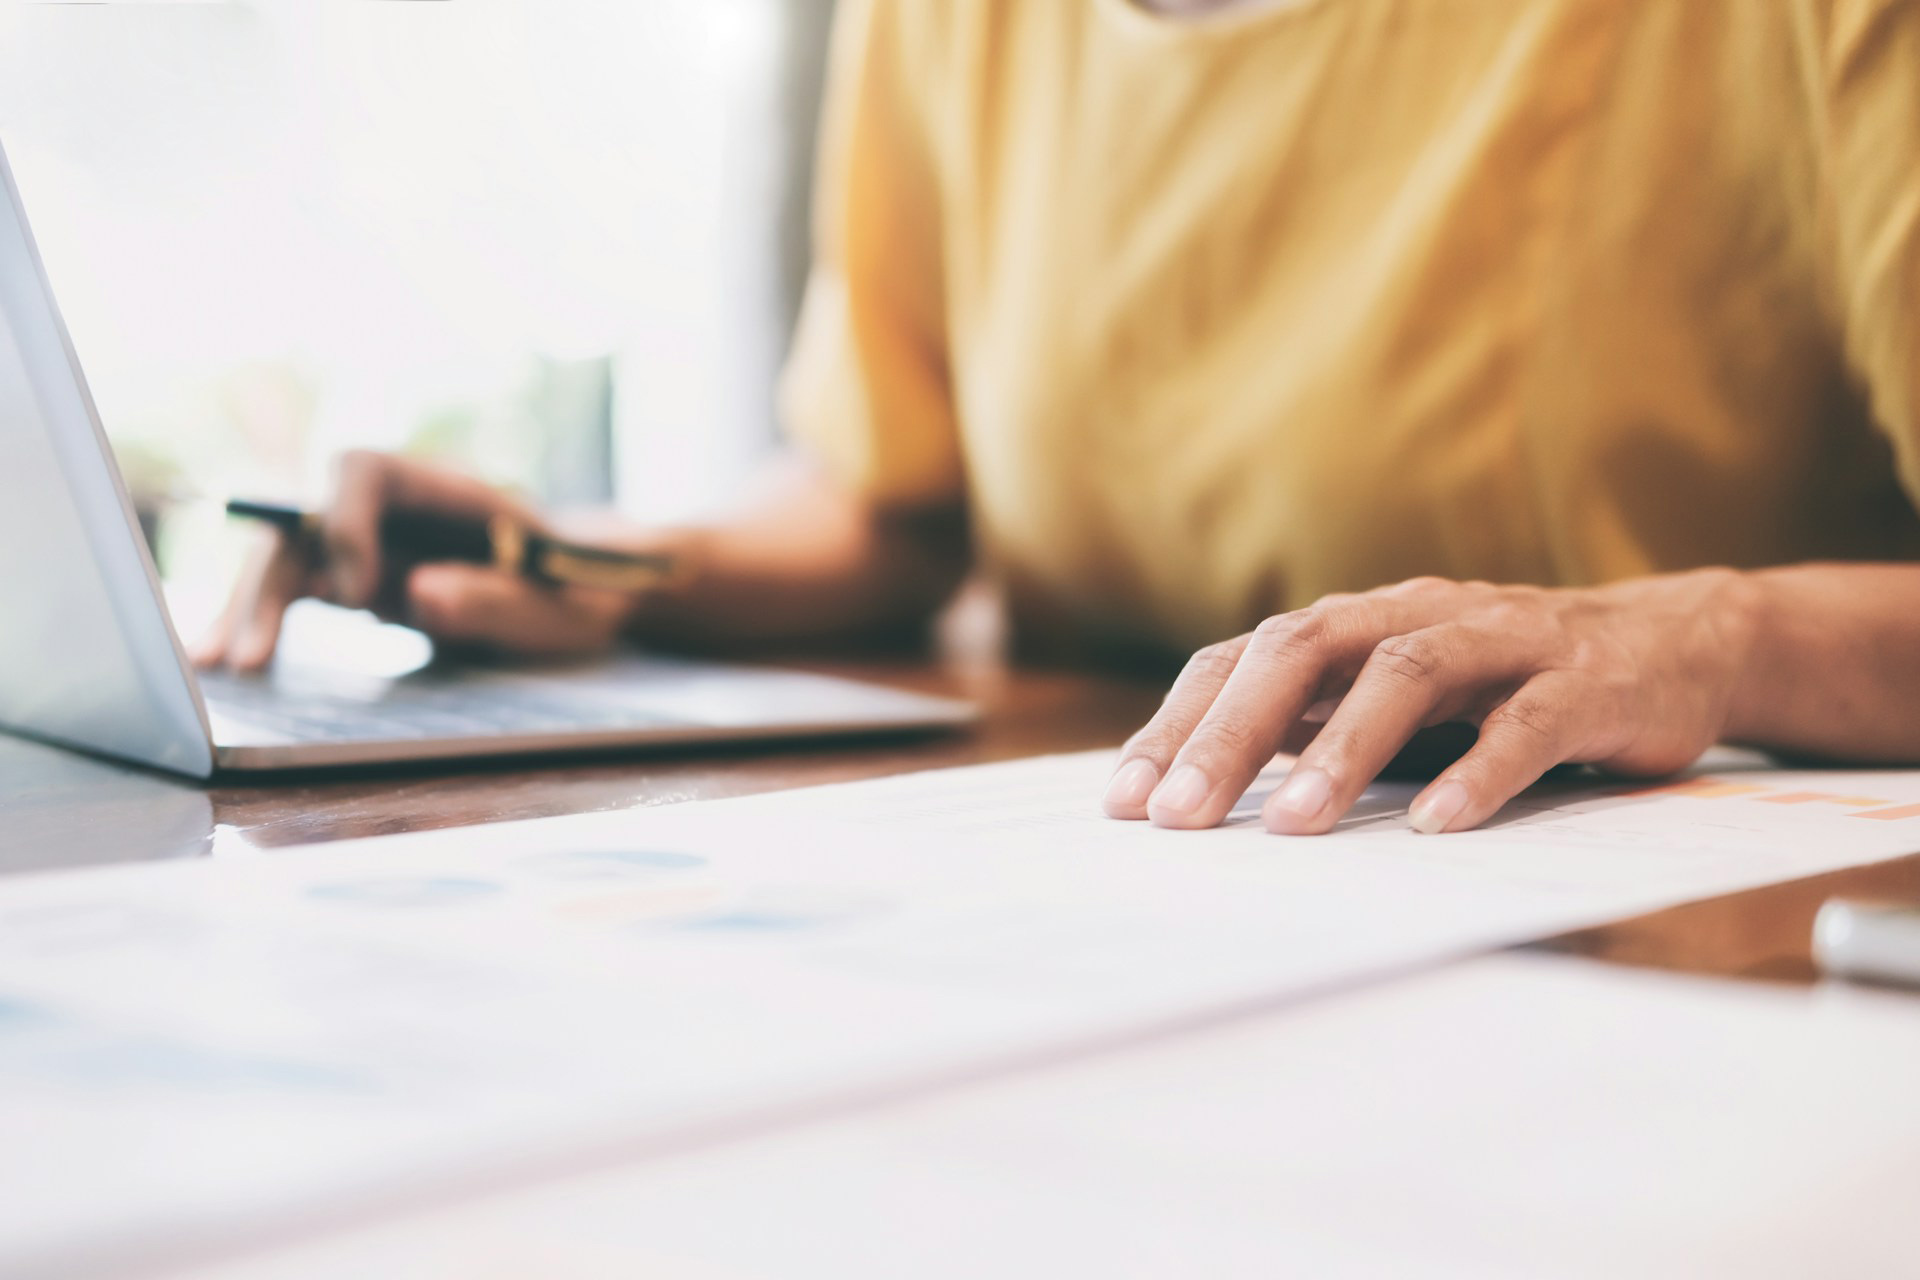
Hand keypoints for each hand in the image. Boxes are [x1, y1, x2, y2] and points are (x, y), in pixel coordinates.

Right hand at [191, 451, 637, 669]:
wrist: (582, 592)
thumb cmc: (577, 589)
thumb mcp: (556, 602)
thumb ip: (497, 597)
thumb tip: (417, 593)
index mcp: (445, 486)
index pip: (365, 472)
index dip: (345, 525)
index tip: (353, 594)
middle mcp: (393, 503)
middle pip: (307, 519)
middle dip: (272, 582)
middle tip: (251, 656)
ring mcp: (369, 536)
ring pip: (288, 556)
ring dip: (248, 607)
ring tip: (214, 664)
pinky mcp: (356, 574)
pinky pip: (298, 589)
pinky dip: (262, 622)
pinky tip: (227, 661)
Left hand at [1101, 571, 1760, 834]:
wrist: (1671, 646)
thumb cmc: (1503, 687)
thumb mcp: (1396, 703)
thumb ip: (1316, 727)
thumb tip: (1200, 788)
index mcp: (1358, 624)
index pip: (1244, 659)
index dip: (1180, 723)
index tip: (1126, 803)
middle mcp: (1416, 614)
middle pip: (1304, 650)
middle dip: (1232, 735)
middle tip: (1181, 819)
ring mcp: (1503, 640)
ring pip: (1407, 673)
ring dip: (1342, 752)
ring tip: (1294, 827)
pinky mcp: (1586, 681)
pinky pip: (1527, 720)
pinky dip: (1480, 772)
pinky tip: (1436, 827)